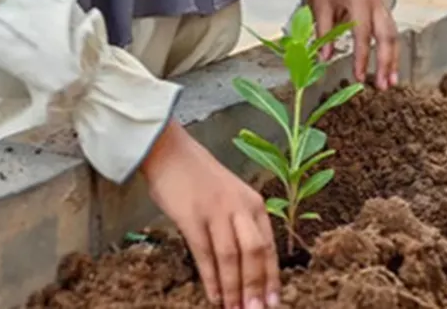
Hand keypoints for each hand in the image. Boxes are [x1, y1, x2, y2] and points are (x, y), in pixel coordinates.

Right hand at [143, 124, 279, 308]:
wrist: (171, 153)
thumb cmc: (201, 179)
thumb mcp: (232, 198)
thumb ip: (242, 225)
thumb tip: (249, 266)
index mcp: (254, 204)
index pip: (269, 246)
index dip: (272, 277)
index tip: (274, 302)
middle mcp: (240, 207)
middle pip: (255, 253)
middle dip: (256, 287)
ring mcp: (216, 211)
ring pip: (231, 256)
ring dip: (234, 288)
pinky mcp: (192, 216)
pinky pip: (205, 253)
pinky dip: (211, 278)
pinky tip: (214, 296)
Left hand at [308, 0, 398, 90]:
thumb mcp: (320, 4)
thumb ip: (323, 32)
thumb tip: (324, 59)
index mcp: (359, 1)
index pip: (363, 36)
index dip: (362, 59)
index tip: (361, 78)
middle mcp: (377, 3)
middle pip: (387, 37)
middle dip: (387, 63)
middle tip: (384, 86)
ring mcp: (384, 4)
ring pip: (394, 35)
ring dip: (394, 59)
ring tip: (391, 81)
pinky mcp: (385, 7)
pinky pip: (392, 30)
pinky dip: (392, 49)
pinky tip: (390, 65)